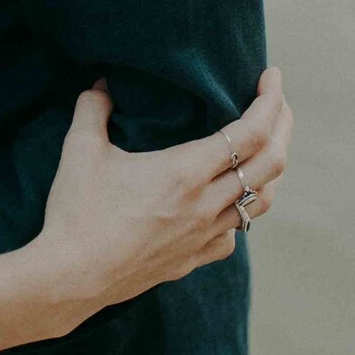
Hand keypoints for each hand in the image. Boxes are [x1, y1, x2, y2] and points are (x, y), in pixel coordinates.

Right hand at [30, 66, 291, 316]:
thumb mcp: (80, 150)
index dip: (269, 101)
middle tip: (277, 102)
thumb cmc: (77, 213)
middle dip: (283, 126)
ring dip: (271, 169)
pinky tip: (228, 201)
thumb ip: (93, 108)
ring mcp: (203, 235)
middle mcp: (205, 204)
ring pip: (261, 201)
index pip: (250, 132)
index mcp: (185, 172)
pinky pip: (233, 233)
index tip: (272, 76)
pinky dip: (240, 210)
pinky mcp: (193, 259)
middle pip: (271, 163)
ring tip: (265, 147)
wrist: (71, 278)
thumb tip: (102, 83)